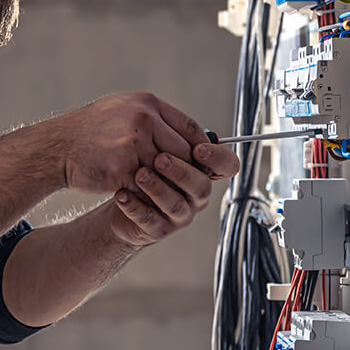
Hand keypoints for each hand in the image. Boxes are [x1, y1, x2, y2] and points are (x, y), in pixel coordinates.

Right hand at [51, 92, 215, 193]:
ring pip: (166, 171)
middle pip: (182, 151)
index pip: (189, 127)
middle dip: (182, 168)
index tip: (201, 160)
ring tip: (156, 187)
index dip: (199, 146)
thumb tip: (186, 134)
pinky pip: (146, 186)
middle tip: (178, 179)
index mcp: (148, 104)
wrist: (57, 146)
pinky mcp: (122, 167)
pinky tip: (138, 193)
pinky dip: (145, 192)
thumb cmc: (91, 130)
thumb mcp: (124, 110)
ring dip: (163, 182)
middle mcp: (144, 119)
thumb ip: (155, 119)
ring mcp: (133, 143)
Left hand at [109, 139, 239, 246]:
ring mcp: (178, 214)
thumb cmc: (145, 169)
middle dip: (181, 172)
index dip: (218, 159)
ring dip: (158, 188)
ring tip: (139, 174)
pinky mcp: (157, 229)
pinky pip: (148, 220)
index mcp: (202, 173)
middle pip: (200, 186)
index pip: (227, 166)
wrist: (121, 197)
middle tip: (160, 159)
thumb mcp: (161, 148)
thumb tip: (175, 120)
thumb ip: (174, 137)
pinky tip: (122, 194)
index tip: (199, 149)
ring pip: (175, 204)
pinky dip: (135, 206)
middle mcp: (195, 196)